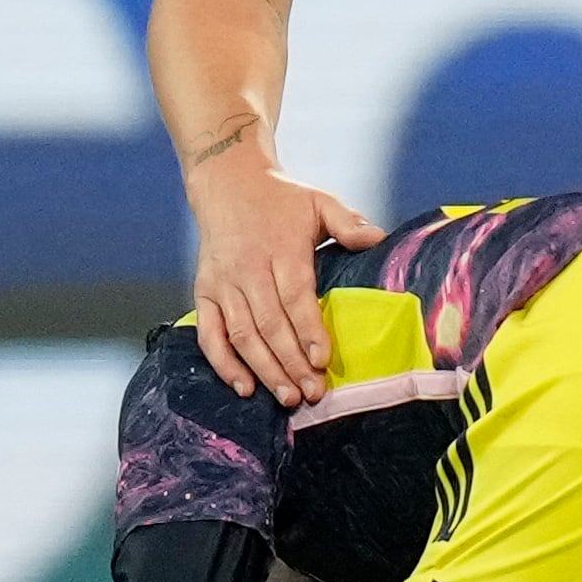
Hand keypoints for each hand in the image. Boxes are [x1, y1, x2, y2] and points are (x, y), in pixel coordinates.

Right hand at [186, 140, 383, 404]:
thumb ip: (348, 222)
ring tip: (287, 398)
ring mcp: (222, 283)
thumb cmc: (282, 199)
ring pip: (241, 334)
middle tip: (312, 393)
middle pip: (269, 323)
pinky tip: (244, 387)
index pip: (294, 295)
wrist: (228, 183)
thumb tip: (378, 238)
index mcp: (280, 248)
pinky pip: (209, 334)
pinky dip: (223, 363)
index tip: (322, 360)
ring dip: (263, 369)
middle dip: (290, 362)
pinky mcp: (203, 292)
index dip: (308, 330)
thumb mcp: (319, 201)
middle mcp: (248, 269)